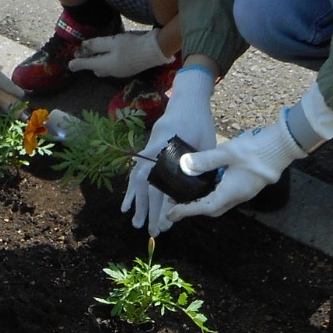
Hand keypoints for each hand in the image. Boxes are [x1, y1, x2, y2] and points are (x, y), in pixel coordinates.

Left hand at [71, 28, 171, 79]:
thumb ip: (96, 44)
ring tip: (94, 56)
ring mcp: (121, 72)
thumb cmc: (132, 45)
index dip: (78, 63)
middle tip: (82, 56)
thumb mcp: (112, 41)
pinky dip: (107, 63)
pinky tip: (110, 57)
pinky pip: (112, 69)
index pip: (88, 64)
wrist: (155, 51)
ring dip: (98, 64)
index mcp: (106, 65)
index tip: (69, 65)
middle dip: (88, 63)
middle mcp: (112, 72)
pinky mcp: (129, 70)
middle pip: (96, 69)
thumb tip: (83, 47)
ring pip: (104, 70)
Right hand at [123, 65, 215, 233]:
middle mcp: (152, 151)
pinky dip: (131, 190)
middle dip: (148, 211)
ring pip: (137, 181)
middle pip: (146, 186)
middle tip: (151, 232)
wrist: (187, 100)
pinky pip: (136, 174)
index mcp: (166, 150)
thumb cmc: (199, 121)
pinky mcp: (147, 152)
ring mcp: (147, 151)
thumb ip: (199, 166)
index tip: (164, 224)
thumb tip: (195, 193)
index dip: (161, 206)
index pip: (161, 184)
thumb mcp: (205, 143)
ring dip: (137, 203)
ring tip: (135, 223)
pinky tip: (127, 205)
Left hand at [159, 83, 332, 230]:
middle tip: (178, 205)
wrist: (284, 145)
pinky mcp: (250, 184)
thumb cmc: (256, 149)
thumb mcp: (227, 152)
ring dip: (206, 200)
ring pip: (221, 202)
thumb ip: (205, 160)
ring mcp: (245, 191)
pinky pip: (229, 194)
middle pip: (212, 209)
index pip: (203, 207)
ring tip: (190, 193)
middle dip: (195, 209)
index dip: (186, 210)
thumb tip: (185, 165)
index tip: (171, 213)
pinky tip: (209, 181)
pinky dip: (216, 192)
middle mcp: (238, 196)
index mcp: (231, 192)